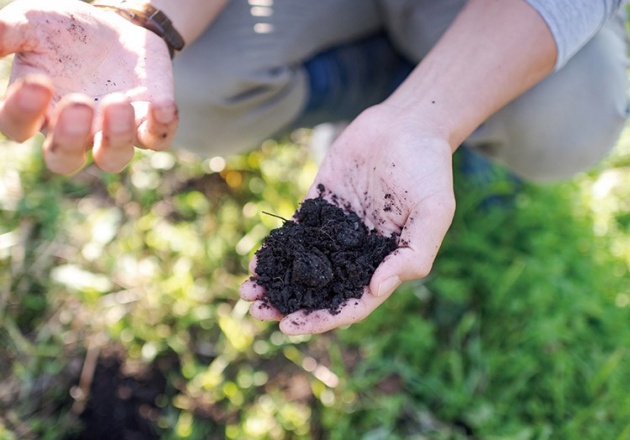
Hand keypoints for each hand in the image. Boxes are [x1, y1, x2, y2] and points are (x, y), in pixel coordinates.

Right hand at [0, 0, 177, 173]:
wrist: (118, 27)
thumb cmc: (66, 31)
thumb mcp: (32, 22)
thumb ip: (7, 32)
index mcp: (37, 110)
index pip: (18, 127)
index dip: (22, 113)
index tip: (38, 82)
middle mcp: (74, 131)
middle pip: (65, 159)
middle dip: (71, 139)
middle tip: (79, 104)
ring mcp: (113, 132)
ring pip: (114, 158)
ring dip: (116, 136)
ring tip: (117, 101)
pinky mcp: (148, 123)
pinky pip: (157, 139)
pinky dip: (162, 126)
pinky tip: (161, 105)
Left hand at [240, 104, 455, 333]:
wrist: (407, 124)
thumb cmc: (429, 169)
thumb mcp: (435, 212)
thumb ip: (413, 254)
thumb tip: (376, 289)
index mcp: (385, 262)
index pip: (352, 302)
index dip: (322, 318)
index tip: (290, 326)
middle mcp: (357, 252)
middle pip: (321, 289)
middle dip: (289, 304)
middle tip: (257, 313)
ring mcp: (337, 230)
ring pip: (302, 265)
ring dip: (276, 281)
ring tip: (247, 293)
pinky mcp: (320, 204)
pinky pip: (295, 233)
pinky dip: (275, 248)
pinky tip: (256, 260)